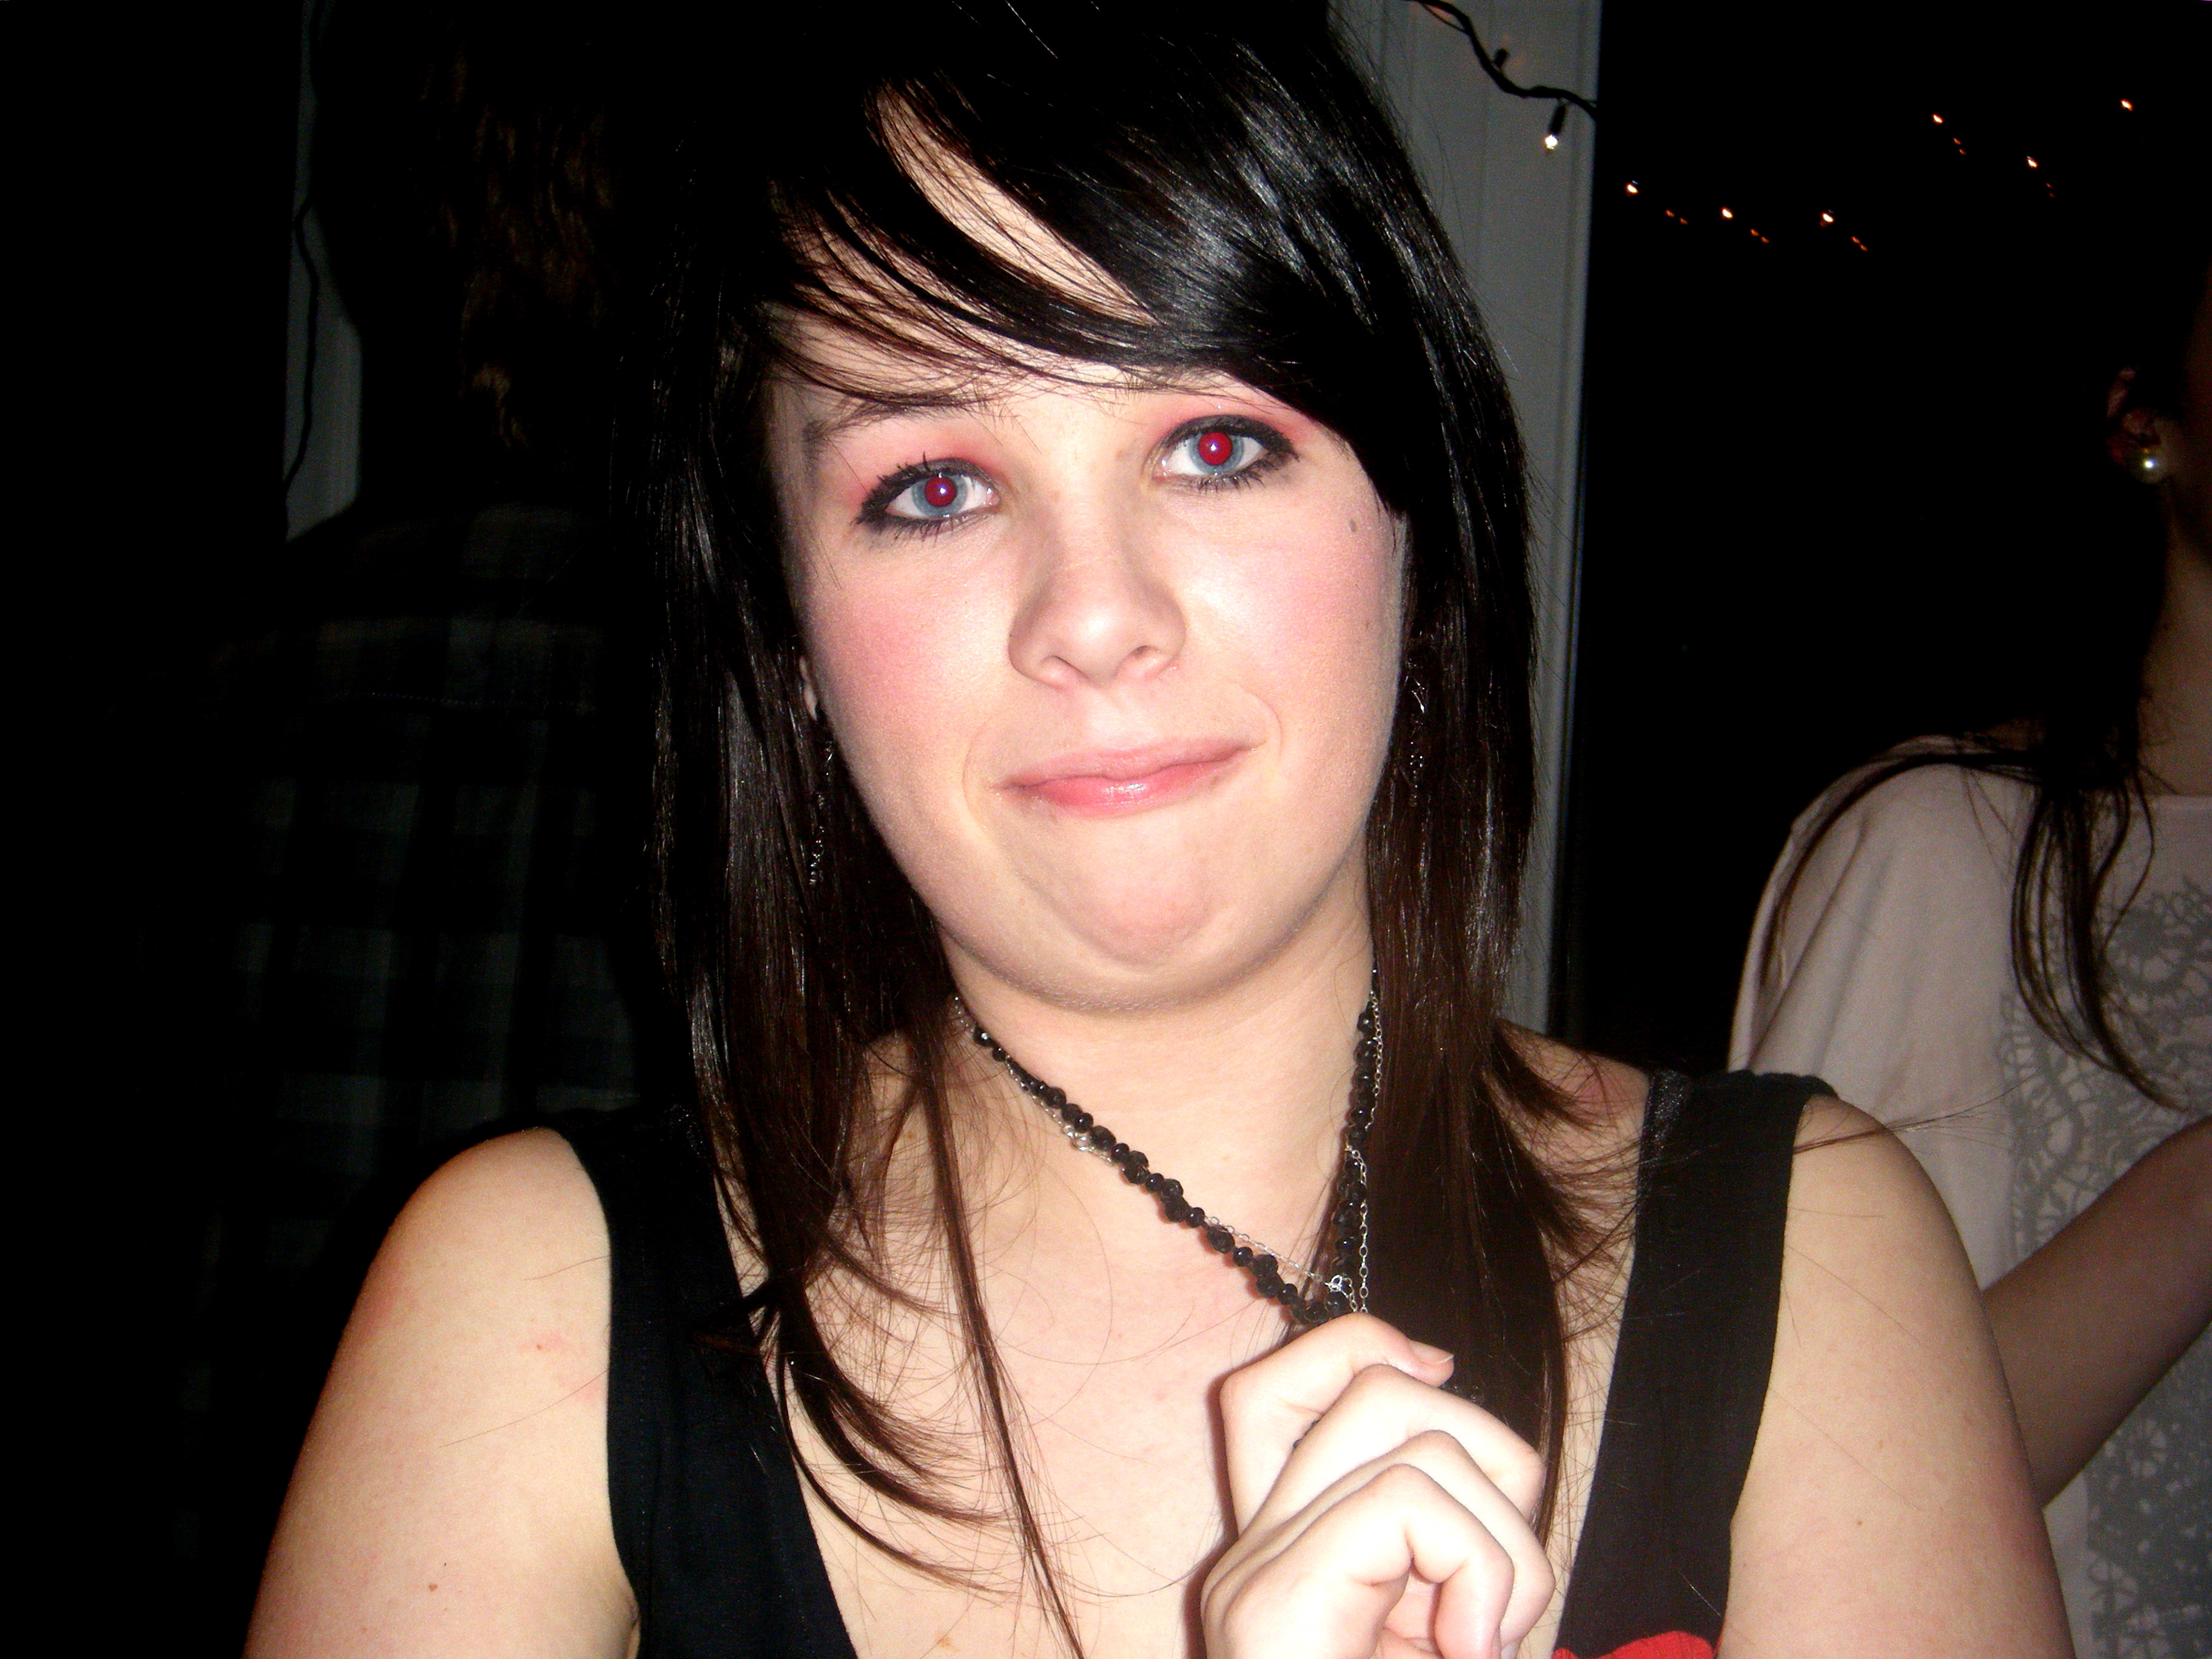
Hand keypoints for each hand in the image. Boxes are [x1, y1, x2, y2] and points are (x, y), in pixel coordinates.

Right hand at [1202, 1314, 1553, 1658]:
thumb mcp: (1443, 1628)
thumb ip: (1442, 1544)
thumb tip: (1491, 1452)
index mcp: (1284, 1555)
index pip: (1276, 1392)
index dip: (1361, 1347)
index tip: (1441, 1373)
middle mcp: (1256, 1550)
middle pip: (1373, 1387)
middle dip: (1494, 1459)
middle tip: (1505, 1593)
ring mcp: (1256, 1570)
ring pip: (1417, 1439)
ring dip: (1502, 1543)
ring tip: (1486, 1640)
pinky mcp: (1276, 1598)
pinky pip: (1404, 1500)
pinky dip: (1477, 1567)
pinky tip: (1470, 1646)